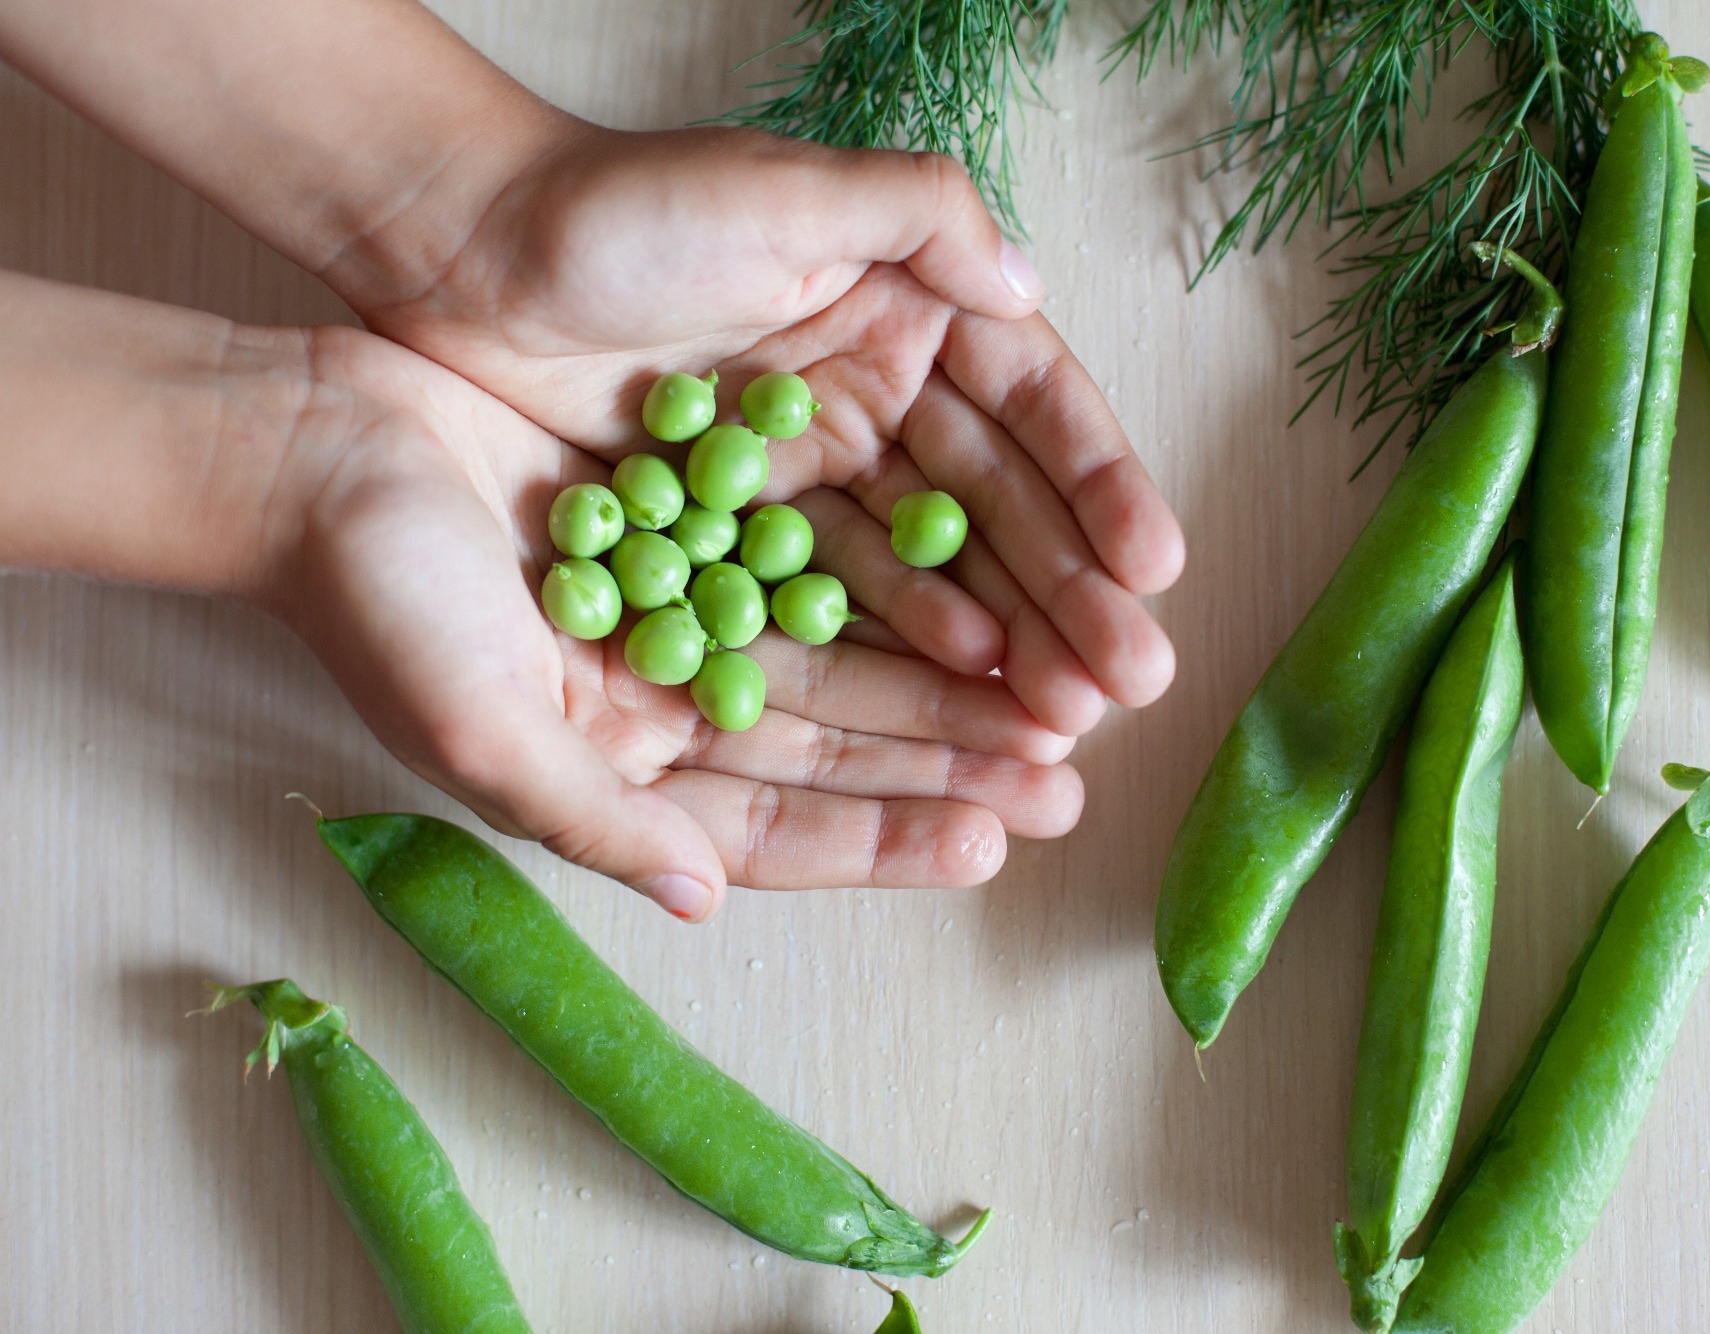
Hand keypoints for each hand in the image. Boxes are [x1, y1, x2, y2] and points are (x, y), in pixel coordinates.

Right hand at [267, 325, 1086, 918]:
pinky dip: (890, 573)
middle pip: (837, 747)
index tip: (996, 837)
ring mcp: (682, 614)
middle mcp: (663, 708)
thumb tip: (698, 903)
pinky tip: (976, 579)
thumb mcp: (477, 722)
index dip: (887, 839)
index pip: (780, 828)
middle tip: (1070, 767)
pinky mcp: (691, 521)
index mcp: (620, 774)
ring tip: (1053, 688)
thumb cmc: (373, 599)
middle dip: (949, 761)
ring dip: (942, 677)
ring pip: (843, 660)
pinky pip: (813, 558)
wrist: (308, 443)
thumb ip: (592, 817)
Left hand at [336, 127, 1184, 735]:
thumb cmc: (622, 208)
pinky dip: (905, 643)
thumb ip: (920, 219)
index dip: (1100, 489)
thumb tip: (1035, 287)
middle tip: (1128, 680)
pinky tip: (961, 693)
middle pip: (999, 507)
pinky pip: (841, 595)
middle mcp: (880, 392)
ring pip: (934, 565)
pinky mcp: (746, 528)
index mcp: (909, 309)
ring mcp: (816, 469)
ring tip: (1063, 714)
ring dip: (1005, 637)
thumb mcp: (785, 188)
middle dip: (1071, 592)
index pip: (1033, 409)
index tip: (1153, 568)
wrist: (462, 257)